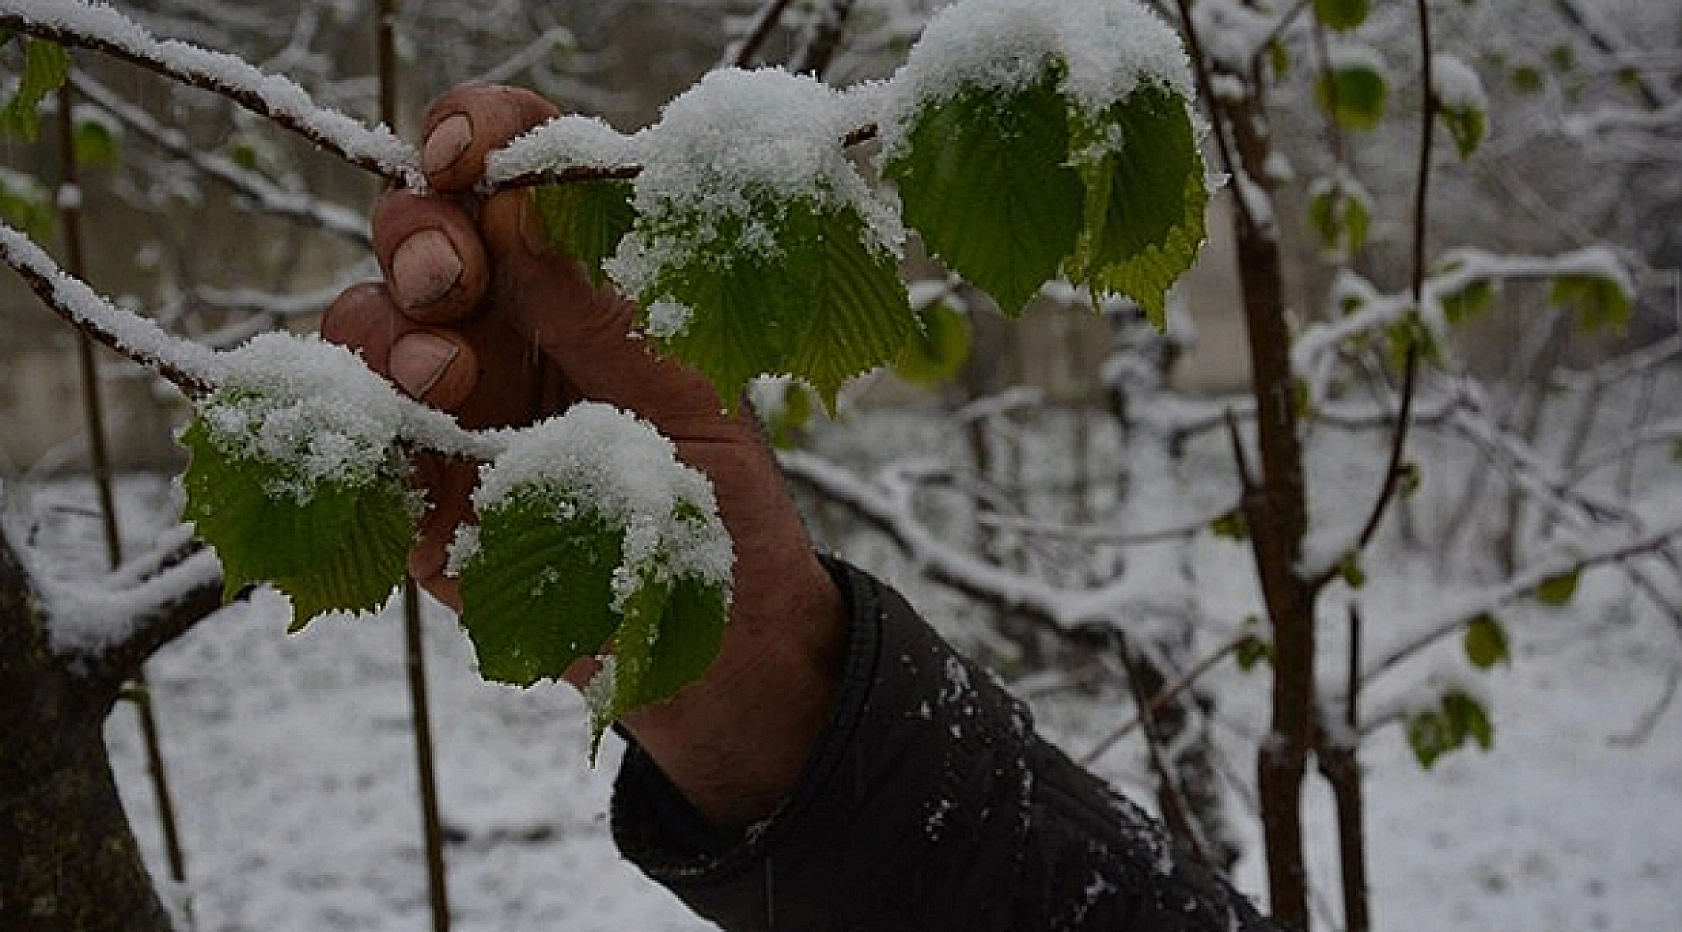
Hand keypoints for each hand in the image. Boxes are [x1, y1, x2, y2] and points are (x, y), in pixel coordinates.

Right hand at [321, 86, 843, 830]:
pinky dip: (356, 437)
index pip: (515, 170)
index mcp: (582, 278)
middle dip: (417, 237)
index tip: (465, 157)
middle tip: (450, 282)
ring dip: (388, 337)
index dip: (477, 135)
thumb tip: (522, 206)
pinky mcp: (415, 489)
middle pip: (418, 233)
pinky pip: (348, 441)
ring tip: (446, 387)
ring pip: (367, 326)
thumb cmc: (722, 507)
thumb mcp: (685, 400)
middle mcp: (509, 324)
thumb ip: (600, 312)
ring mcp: (452, 404)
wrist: (711, 652)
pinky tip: (398, 461)